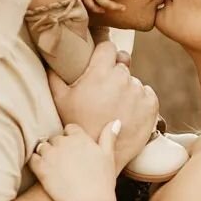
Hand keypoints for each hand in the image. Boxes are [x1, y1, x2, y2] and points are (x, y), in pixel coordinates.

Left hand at [29, 121, 121, 200]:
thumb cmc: (102, 182)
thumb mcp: (109, 157)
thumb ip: (109, 137)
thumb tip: (115, 121)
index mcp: (80, 138)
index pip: (70, 128)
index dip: (71, 138)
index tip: (74, 149)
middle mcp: (64, 142)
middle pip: (56, 138)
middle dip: (58, 147)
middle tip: (64, 162)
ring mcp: (51, 154)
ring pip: (43, 146)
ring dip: (46, 154)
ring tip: (53, 167)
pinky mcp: (41, 168)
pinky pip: (33, 158)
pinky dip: (36, 162)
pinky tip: (42, 171)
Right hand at [49, 40, 157, 169]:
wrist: (97, 153)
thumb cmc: (76, 124)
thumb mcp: (60, 98)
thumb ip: (55, 74)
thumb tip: (50, 58)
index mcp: (101, 72)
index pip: (108, 47)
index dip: (104, 53)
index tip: (101, 62)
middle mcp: (122, 78)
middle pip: (122, 64)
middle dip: (114, 74)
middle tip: (104, 93)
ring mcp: (138, 91)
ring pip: (133, 81)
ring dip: (126, 89)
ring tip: (114, 107)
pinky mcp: (151, 105)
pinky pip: (147, 94)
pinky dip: (140, 100)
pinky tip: (127, 112)